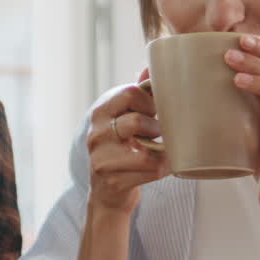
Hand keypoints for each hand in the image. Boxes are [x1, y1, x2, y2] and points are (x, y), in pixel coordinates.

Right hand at [85, 70, 168, 214]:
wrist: (107, 192)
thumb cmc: (121, 149)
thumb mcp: (122, 118)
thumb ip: (137, 94)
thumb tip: (151, 67)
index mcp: (100, 111)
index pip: (129, 93)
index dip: (149, 101)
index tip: (154, 110)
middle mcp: (96, 133)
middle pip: (137, 121)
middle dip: (156, 127)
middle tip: (158, 132)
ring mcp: (101, 158)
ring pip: (145, 151)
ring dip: (161, 151)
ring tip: (162, 149)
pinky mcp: (112, 180)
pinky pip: (150, 170)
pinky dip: (162, 168)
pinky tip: (162, 165)